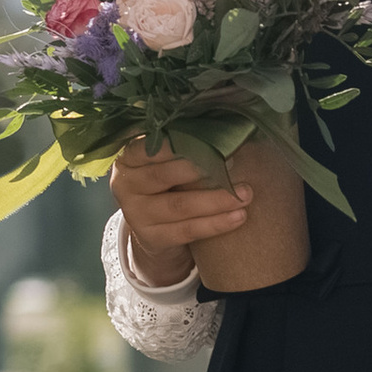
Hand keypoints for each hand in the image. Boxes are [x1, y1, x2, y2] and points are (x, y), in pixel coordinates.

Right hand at [109, 137, 252, 284]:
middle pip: (165, 175)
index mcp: (129, 158)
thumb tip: (226, 133)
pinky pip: (188, 230)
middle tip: (235, 163)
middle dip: (203, 170)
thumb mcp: (167, 164)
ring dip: (216, 200)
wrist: (156, 229)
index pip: (151, 147)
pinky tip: (239, 216)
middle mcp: (126, 185)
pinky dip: (216, 223)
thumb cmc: (170, 185)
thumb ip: (184, 149)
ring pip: (180, 206)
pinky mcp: (151, 238)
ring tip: (245, 194)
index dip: (180, 144)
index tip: (212, 139)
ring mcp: (136, 214)